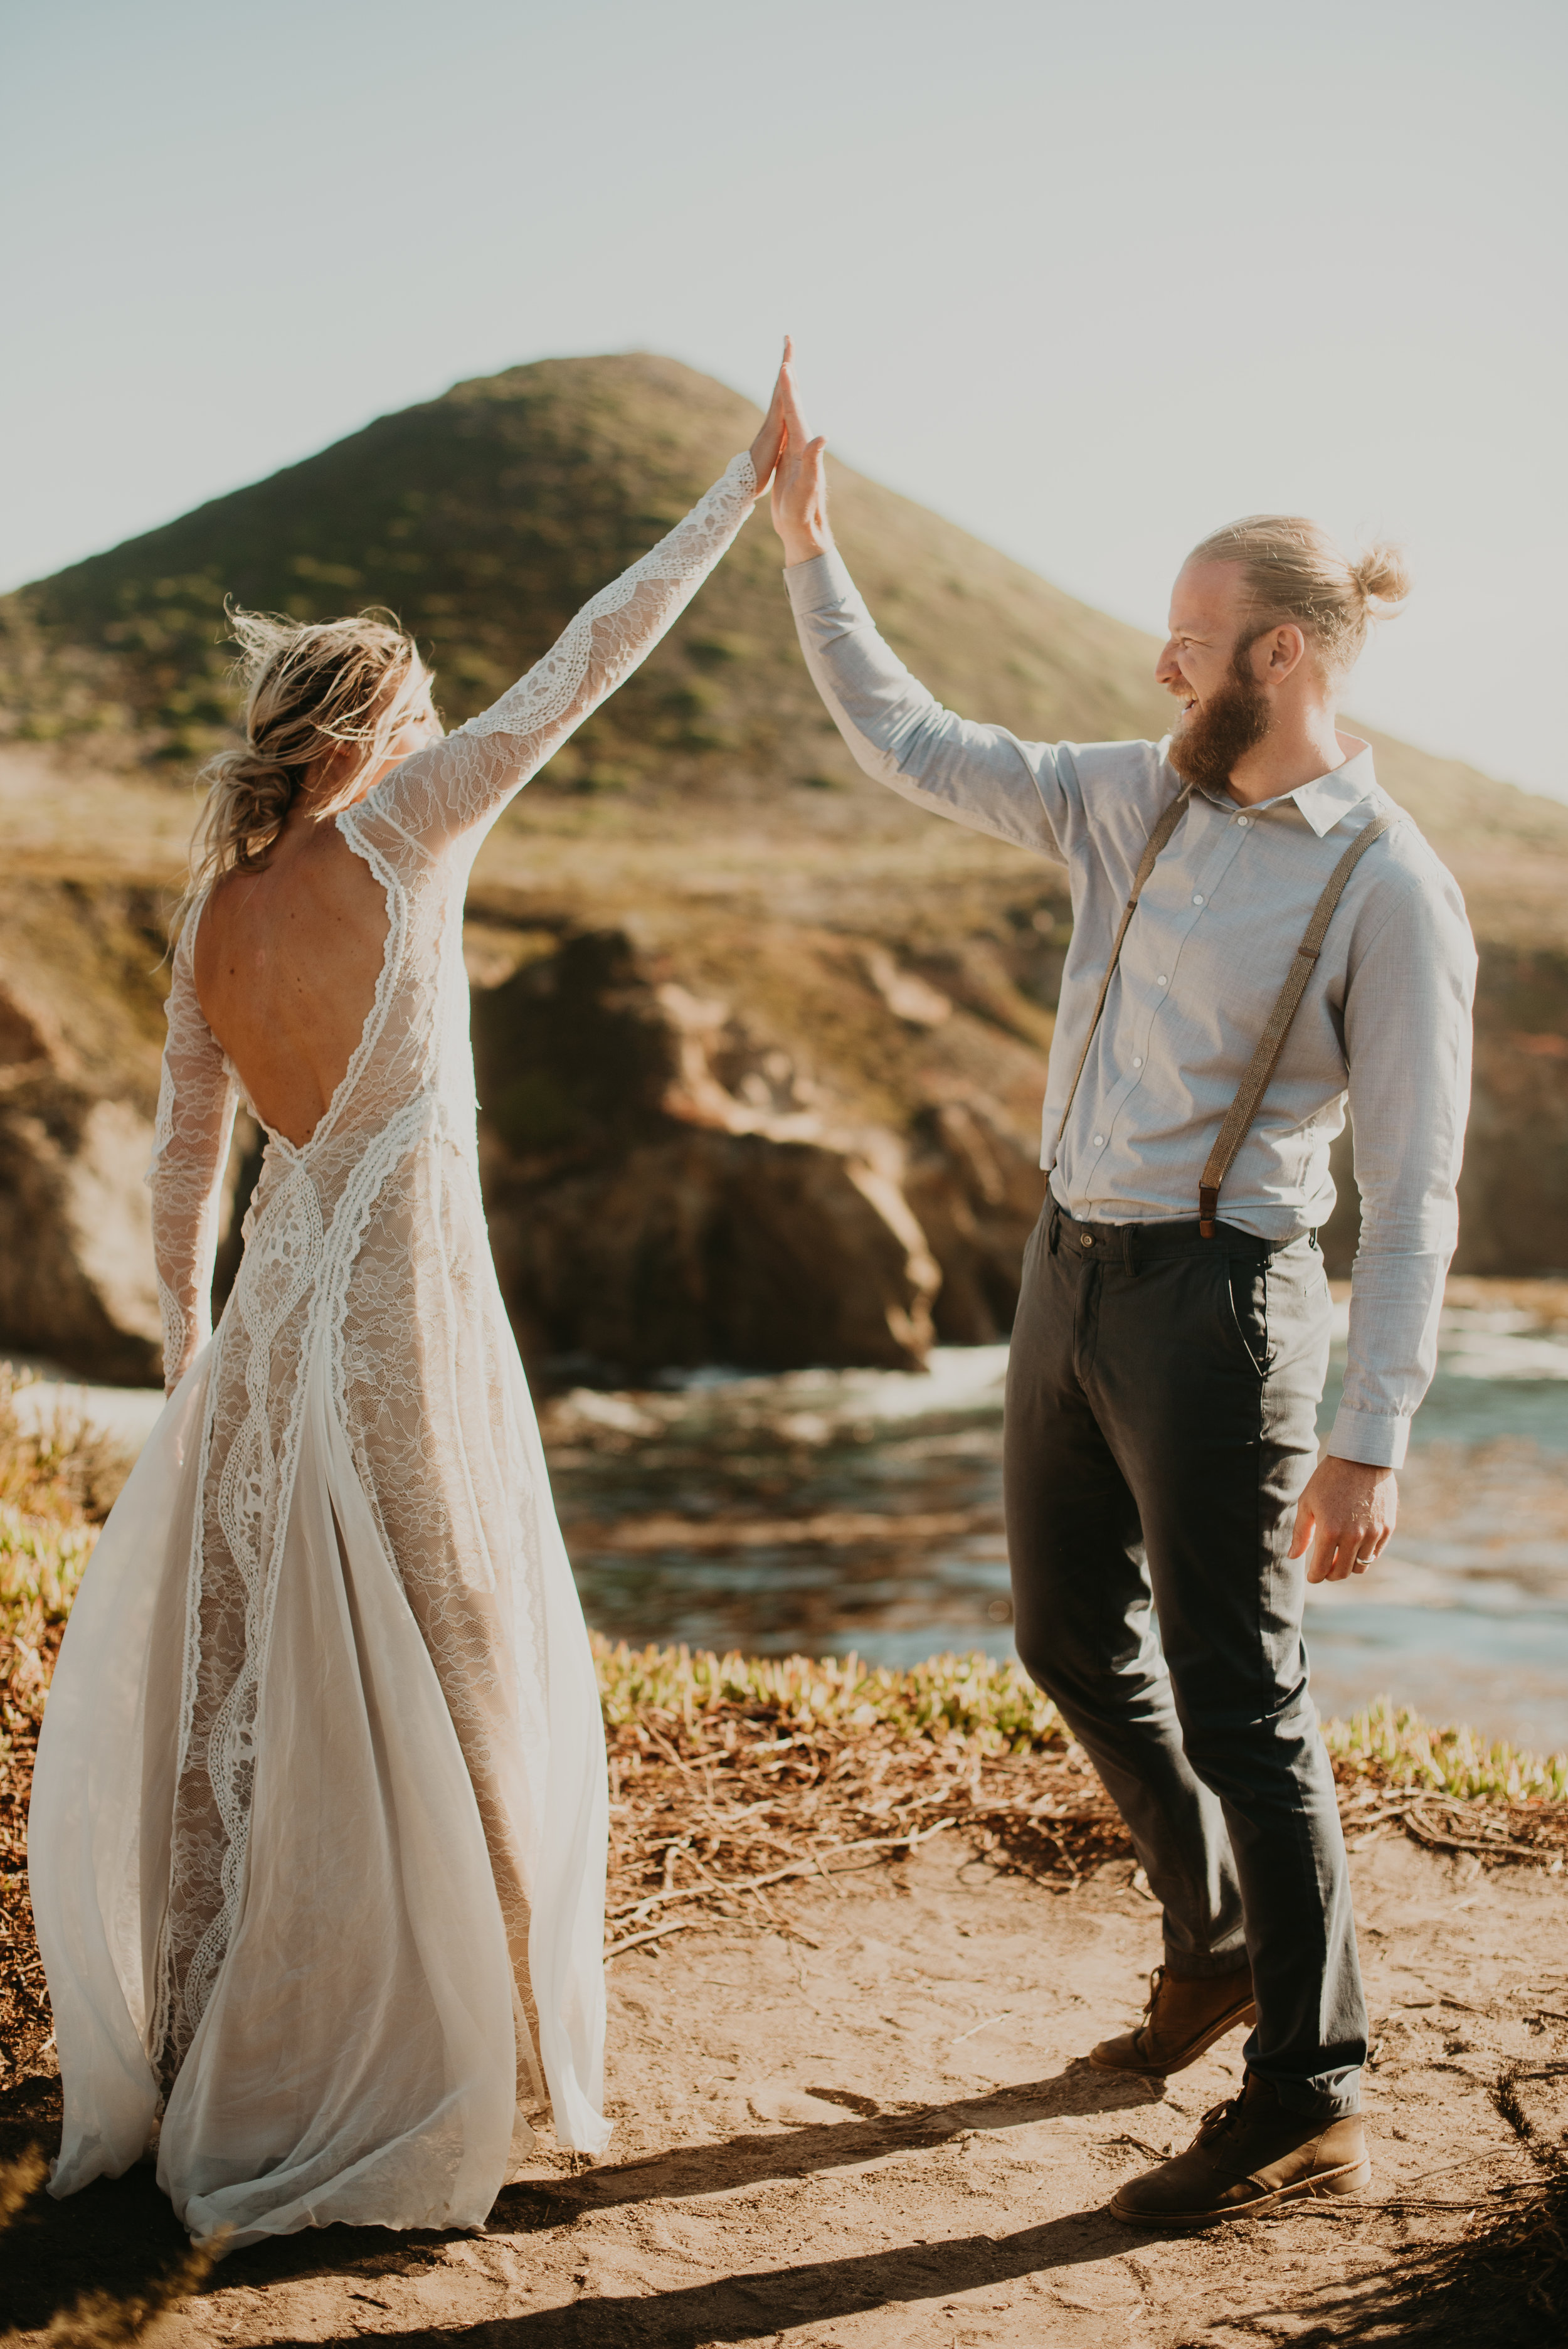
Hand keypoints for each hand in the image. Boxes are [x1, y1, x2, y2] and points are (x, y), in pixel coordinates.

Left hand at [748, 342, 789, 496]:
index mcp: (773, 423)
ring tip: (790, 357)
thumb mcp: (767, 460)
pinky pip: (782, 405)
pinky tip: (789, 390)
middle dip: (786, 361)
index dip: (786, 370)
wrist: (741, 487)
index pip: (781, 390)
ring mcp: (772, 423)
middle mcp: (772, 418)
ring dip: (786, 374)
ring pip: (781, 392)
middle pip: (781, 383)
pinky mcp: (773, 430)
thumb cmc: (755, 477)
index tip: (788, 349)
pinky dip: (786, 392)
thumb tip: (776, 435)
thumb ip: (773, 444)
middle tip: (788, 338)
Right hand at [769, 340, 832, 566]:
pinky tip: (782, 407)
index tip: (785, 364)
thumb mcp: (807, 485)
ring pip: (791, 413)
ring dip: (788, 391)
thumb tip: (823, 437)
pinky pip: (787, 427)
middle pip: (795, 405)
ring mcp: (797, 450)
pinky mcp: (790, 458)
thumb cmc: (803, 510)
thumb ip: (814, 460)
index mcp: (803, 446)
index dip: (790, 388)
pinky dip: (784, 411)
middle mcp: (802, 444)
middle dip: (791, 379)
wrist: (803, 527)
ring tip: (784, 370)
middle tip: (787, 351)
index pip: (795, 411)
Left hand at [1290, 1454, 1396, 1583]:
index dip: (1315, 1576)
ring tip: (1340, 1556)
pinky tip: (1355, 1545)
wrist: (1362, 1458)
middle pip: (1343, 1572)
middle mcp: (1353, 1536)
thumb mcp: (1307, 1502)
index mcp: (1330, 1530)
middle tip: (1325, 1569)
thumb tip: (1293, 1556)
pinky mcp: (1388, 1528)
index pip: (1321, 1569)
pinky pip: (1376, 1553)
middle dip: (1331, 1575)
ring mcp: (1374, 1533)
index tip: (1313, 1576)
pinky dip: (1365, 1554)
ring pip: (1361, 1566)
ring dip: (1349, 1566)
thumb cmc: (1329, 1479)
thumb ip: (1301, 1533)